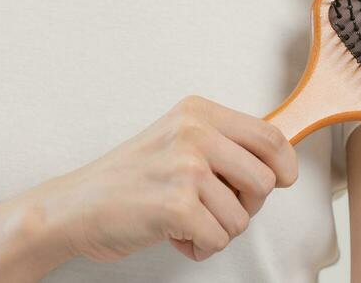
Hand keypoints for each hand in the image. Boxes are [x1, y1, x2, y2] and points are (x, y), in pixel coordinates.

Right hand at [30, 94, 298, 263]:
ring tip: (184, 219)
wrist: (76, 206)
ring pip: (242, 216)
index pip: (270, 135)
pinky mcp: (177, 204)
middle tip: (213, 206)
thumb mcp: (177, 140)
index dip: (284, 165)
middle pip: (266, 179)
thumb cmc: (130, 179)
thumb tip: (280, 160)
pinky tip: (174, 234)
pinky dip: (199, 248)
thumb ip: (223, 143)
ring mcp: (186, 167)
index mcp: (198, 112)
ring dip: (218, 230)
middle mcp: (194, 132)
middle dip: (246, 205)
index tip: (281, 180)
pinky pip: (218, 239)